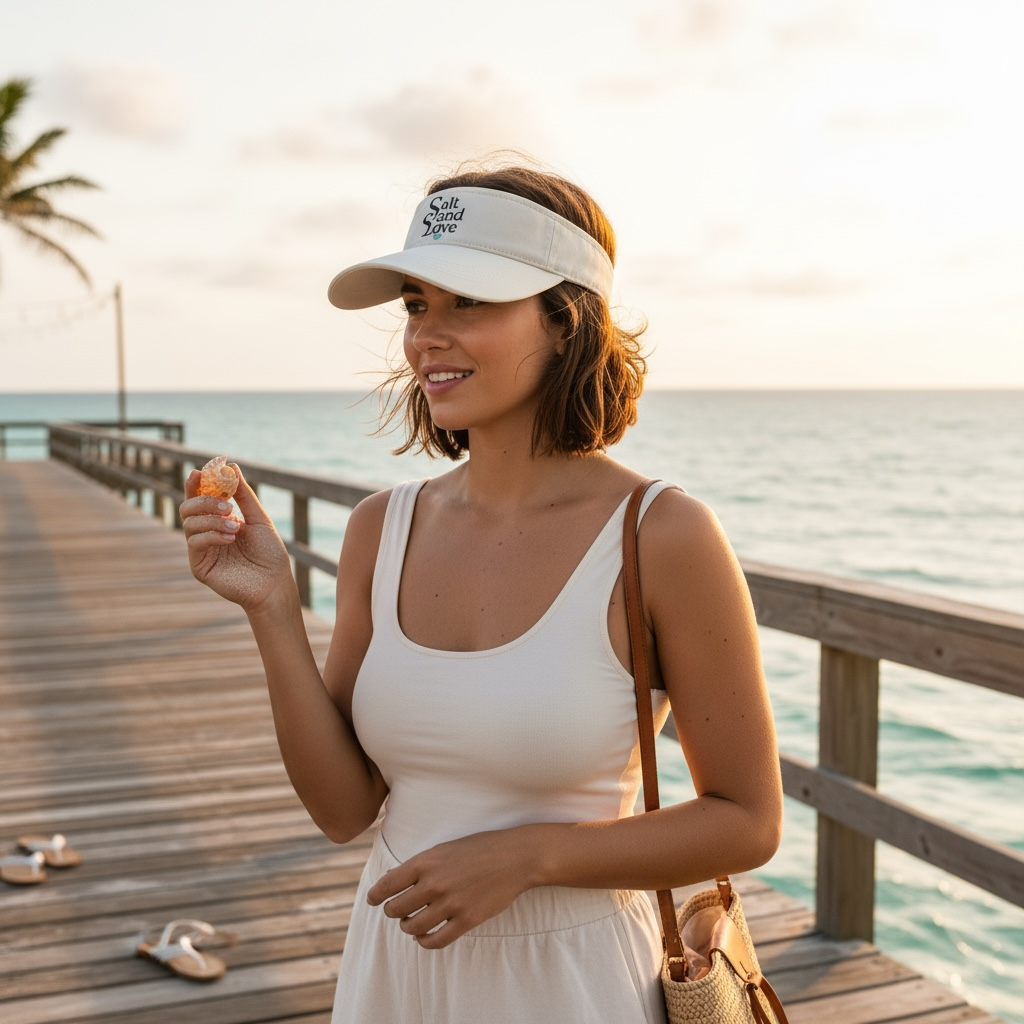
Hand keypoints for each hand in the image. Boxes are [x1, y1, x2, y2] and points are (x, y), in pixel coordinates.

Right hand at [179, 465, 293, 611]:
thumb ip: (244, 495)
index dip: (196, 484)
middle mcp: (206, 533)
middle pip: (188, 508)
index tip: (199, 472)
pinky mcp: (199, 566)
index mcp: (218, 520)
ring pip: (189, 524)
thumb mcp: (258, 518)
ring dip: (213, 521)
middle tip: (227, 505)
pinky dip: (211, 535)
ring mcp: (201, 550)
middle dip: (204, 501)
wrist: (274, 582)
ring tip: (236, 528)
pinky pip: (195, 542)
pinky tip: (230, 539)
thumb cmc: (269, 552)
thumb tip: (232, 467)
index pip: (200, 498)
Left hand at [366, 827, 537, 948]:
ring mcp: (450, 903)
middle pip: (396, 909)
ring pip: (412, 928)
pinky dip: (425, 942)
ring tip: (411, 923)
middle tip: (397, 911)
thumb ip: (418, 865)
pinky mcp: (466, 920)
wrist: (515, 857)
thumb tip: (390, 878)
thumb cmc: (479, 848)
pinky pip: (435, 941)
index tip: (372, 900)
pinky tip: (425, 937)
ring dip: (408, 927)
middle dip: (392, 912)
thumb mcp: (445, 848)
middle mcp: (434, 883)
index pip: (387, 885)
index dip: (375, 895)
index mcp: (426, 862)